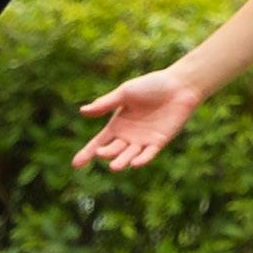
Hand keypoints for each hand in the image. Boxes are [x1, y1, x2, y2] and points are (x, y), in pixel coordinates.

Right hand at [72, 69, 198, 171]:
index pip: (99, 142)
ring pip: (129, 155)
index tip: (75, 165)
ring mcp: (143, 140)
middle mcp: (128, 136)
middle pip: (112, 150)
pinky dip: (142, 160)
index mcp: (118, 124)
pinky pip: (148, 154)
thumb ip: (105, 104)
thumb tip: (82, 111)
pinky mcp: (159, 142)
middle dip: (105, 153)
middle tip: (100, 153)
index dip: (87, 153)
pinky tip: (134, 162)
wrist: (178, 86)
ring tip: (114, 166)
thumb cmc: (150, 86)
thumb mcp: (125, 93)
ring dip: (121, 161)